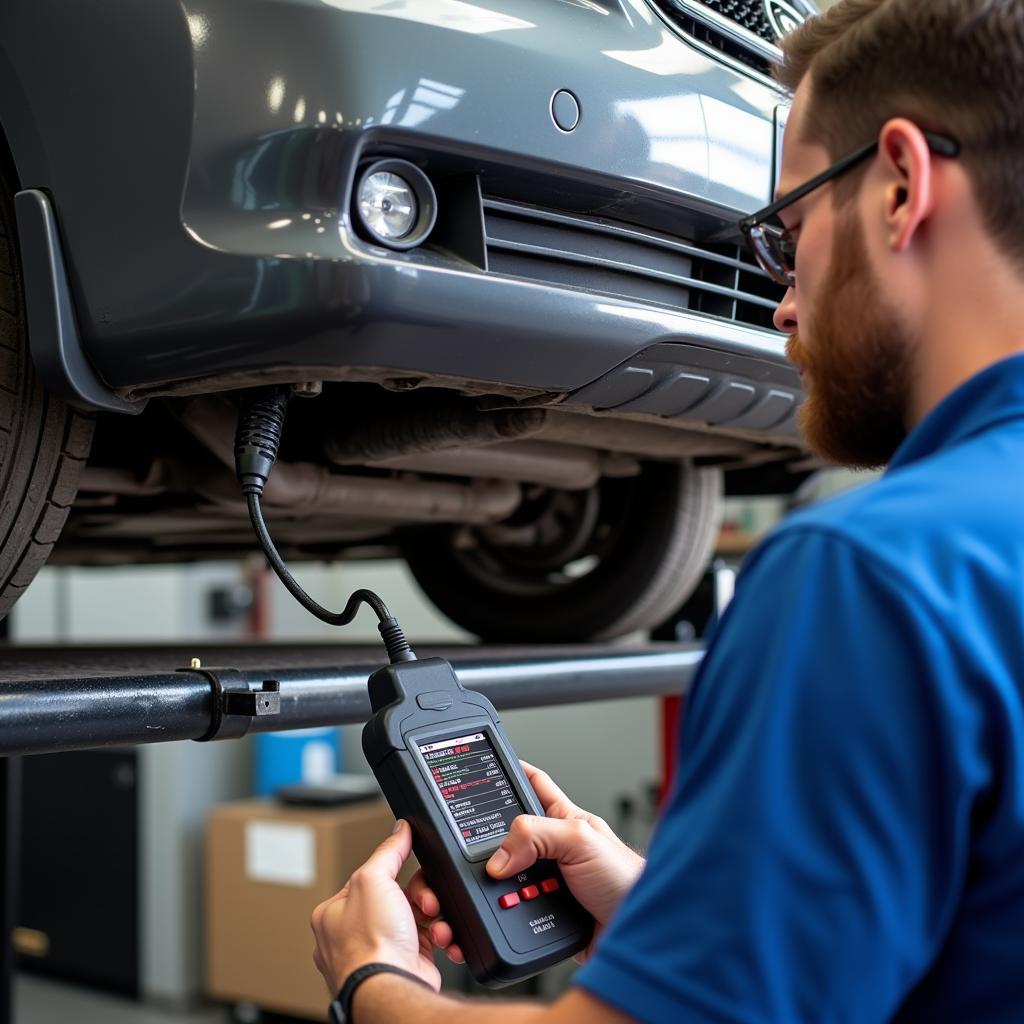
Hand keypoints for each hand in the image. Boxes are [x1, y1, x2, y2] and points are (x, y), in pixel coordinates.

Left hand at [310, 820, 440, 994]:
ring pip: (417, 916)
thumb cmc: (369, 946)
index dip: (394, 873)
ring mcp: (382, 950)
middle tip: (424, 901)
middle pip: (398, 896)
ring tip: (433, 920)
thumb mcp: (373, 879)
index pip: (370, 878)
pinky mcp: (407, 963)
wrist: (393, 989)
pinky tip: (439, 936)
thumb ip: (387, 851)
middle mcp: (355, 934)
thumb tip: (400, 830)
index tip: (410, 870)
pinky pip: (430, 939)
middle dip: (419, 895)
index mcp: (336, 913)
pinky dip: (440, 935)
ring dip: (433, 915)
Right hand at [408, 761, 644, 963]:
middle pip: (508, 837)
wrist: (640, 934)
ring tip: (510, 892)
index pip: (532, 784)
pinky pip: (512, 914)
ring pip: (506, 878)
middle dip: (493, 846)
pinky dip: (506, 918)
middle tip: (490, 855)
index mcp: (563, 820)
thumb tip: (498, 855)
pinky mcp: (544, 916)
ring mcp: (548, 882)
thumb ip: (536, 835)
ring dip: (501, 890)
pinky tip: (510, 918)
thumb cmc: (627, 879)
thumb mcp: (580, 840)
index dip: (511, 771)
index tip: (485, 764)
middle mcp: (553, 850)